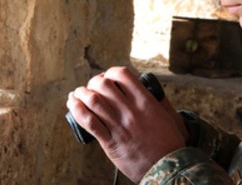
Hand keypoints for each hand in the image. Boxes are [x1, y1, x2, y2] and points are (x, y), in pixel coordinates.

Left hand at [66, 67, 186, 181]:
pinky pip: (89, 122)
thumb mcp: (170, 116)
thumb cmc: (170, 144)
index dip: (111, 72)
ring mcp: (119, 126)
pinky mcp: (110, 142)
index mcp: (146, 102)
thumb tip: (151, 90)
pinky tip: (72, 104)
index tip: (108, 77)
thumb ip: (160, 101)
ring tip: (77, 93)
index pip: (122, 75)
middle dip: (93, 82)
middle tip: (92, 87)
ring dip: (81, 93)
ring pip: (93, 101)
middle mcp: (130, 111)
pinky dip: (77, 110)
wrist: (167, 169)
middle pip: (103, 85)